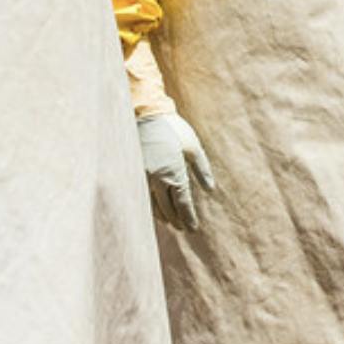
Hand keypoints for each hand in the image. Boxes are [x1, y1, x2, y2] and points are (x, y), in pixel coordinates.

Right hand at [137, 113, 215, 230]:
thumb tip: (210, 190)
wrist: (145, 114)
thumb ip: (202, 169)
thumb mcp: (193, 147)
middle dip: (176, 220)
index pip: (182, 203)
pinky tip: (155, 210)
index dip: (188, 217)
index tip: (193, 228)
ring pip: (153, 205)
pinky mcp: (133, 174)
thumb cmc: (173, 129)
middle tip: (184, 229)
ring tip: (171, 223)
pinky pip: (142, 197)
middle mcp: (157, 179)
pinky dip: (150, 207)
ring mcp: (142, 177)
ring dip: (163, 216)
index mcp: (173, 172)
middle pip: (167, 208)